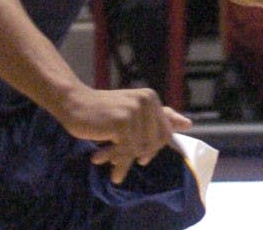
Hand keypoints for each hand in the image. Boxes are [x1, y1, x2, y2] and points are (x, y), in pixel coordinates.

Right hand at [55, 83, 191, 183]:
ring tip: (104, 158)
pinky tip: (98, 156)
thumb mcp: (133, 111)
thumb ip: (160, 117)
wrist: (73, 103)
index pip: (164, 133)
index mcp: (152, 99)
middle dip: (137, 156)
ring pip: (139, 149)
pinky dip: (113, 157)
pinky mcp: (123, 121)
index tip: (141, 158)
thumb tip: (189, 124)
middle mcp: (147, 101)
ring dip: (120, 159)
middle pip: (154, 143)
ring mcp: (136, 110)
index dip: (152, 149)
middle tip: (117, 162)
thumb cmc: (102, 111)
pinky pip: (126, 150)